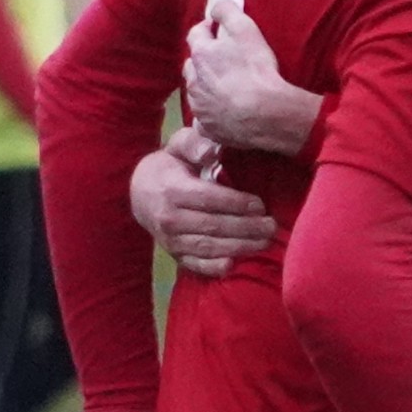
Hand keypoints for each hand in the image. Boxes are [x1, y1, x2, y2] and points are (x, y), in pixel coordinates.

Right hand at [129, 143, 274, 278]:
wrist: (139, 194)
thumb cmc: (169, 166)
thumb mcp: (178, 146)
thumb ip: (195, 144)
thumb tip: (212, 151)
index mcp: (171, 190)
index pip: (209, 199)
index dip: (237, 203)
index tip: (260, 205)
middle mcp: (168, 217)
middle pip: (213, 225)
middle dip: (246, 228)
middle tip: (272, 226)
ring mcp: (170, 240)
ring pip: (208, 247)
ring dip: (239, 247)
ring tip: (265, 242)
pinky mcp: (173, 255)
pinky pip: (195, 264)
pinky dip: (214, 267)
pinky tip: (235, 264)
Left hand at [182, 0, 322, 154]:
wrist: (267, 114)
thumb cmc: (257, 70)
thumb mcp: (246, 29)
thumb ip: (227, 11)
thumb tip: (216, 6)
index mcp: (201, 55)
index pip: (195, 34)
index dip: (206, 29)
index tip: (218, 30)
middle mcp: (193, 80)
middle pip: (192, 65)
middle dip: (204, 60)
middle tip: (224, 61)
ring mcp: (199, 106)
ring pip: (196, 92)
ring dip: (206, 87)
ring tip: (227, 88)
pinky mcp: (208, 127)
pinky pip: (204, 119)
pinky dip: (211, 114)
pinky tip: (224, 113)